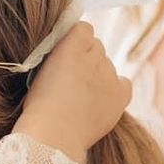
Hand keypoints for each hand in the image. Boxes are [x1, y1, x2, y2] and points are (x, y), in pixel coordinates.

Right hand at [13, 22, 131, 163]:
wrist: (54, 135)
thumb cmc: (39, 106)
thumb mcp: (40, 71)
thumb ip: (58, 55)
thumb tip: (69, 51)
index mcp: (72, 45)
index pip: (83, 28)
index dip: (74, 41)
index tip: (66, 55)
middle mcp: (95, 55)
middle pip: (97, 46)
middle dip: (87, 58)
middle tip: (72, 80)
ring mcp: (110, 75)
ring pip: (108, 65)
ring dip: (99, 75)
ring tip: (82, 97)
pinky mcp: (121, 95)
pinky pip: (124, 83)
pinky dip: (116, 88)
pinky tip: (101, 99)